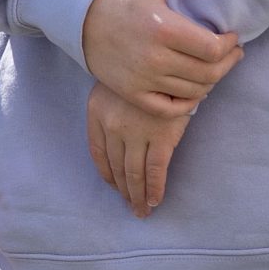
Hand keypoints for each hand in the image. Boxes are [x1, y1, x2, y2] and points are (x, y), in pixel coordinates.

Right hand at [80, 0, 241, 113]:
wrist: (77, 15)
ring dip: (211, 81)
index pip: (213, 49)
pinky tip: (194, 90)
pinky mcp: (131, 93)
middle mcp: (154, 59)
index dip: (230, 46)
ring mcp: (142, 79)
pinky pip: (169, 110)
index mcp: (163, 28)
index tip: (232, 38)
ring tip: (214, 67)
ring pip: (193, 92)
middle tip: (233, 54)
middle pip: (208, 73)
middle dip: (227, 64)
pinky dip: (187, 104)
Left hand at [87, 83, 194, 217]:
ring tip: (141, 211)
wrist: (171, 58)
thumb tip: (118, 142)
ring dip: (137, 196)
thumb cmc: (146, 72)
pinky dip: (154, 189)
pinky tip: (154, 201)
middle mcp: (112, 125)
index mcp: (97, 111)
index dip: (107, 174)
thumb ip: (112, 110)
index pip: (98, 152)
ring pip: (134, 173)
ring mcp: (136, 132)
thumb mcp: (118, 84)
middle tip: (130, 207)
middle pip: (116, 167)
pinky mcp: (161, 137)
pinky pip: (156, 170)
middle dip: (124, 191)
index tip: (114, 186)